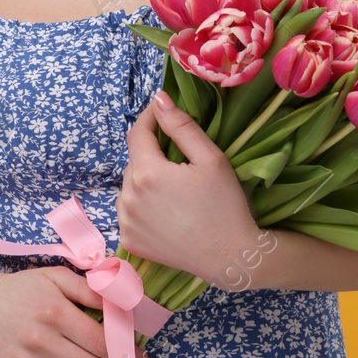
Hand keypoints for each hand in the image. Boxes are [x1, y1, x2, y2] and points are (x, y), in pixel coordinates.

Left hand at [118, 90, 260, 284]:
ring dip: (145, 180)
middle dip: (151, 155)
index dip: (148, 120)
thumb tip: (159, 99)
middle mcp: (128, 197)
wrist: (232, 257)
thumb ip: (181, 126)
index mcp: (147, 173)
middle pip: (134, 162)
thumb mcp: (211, 159)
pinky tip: (166, 212)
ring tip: (174, 190)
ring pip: (130, 186)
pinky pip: (129, 211)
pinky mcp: (129, 240)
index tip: (160, 113)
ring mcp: (126, 221)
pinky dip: (141, 205)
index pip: (137, 134)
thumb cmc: (226, 205)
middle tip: (179, 162)